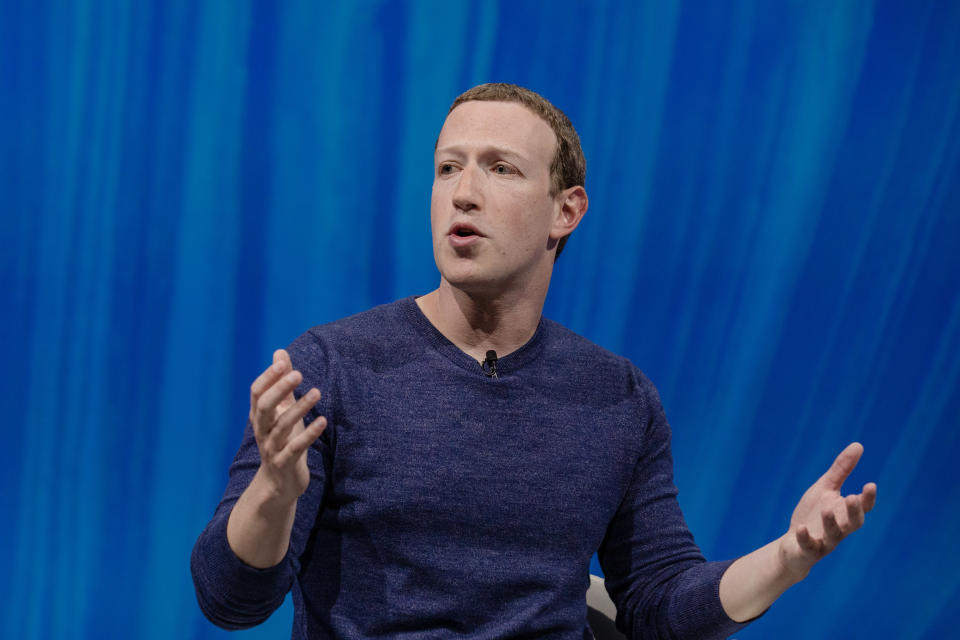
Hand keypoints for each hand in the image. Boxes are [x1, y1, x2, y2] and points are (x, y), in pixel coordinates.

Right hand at [249, 349, 326, 502]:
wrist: (278, 484)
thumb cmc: (282, 440)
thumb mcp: (281, 410)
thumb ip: (281, 383)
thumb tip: (280, 352)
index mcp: (259, 416)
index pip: (257, 393)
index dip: (268, 378)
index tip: (282, 363)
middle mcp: (262, 431)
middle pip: (264, 407)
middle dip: (279, 389)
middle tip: (298, 374)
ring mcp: (272, 448)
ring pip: (282, 427)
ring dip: (299, 409)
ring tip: (317, 392)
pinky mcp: (286, 464)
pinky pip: (296, 448)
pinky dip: (309, 434)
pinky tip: (323, 421)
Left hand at [778, 442, 876, 580]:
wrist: (794, 544)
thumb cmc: (813, 514)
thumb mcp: (825, 488)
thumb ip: (841, 470)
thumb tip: (858, 445)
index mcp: (845, 513)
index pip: (862, 507)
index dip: (868, 498)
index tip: (870, 485)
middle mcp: (840, 528)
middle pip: (853, 523)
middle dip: (854, 512)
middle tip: (852, 497)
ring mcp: (825, 541)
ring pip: (833, 535)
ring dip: (831, 523)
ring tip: (826, 509)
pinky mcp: (808, 550)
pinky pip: (809, 546)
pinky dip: (806, 538)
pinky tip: (802, 528)